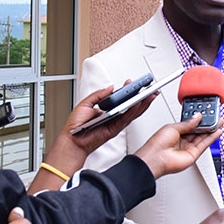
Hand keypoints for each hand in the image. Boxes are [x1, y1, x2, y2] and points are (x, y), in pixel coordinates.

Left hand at [33, 83, 158, 186]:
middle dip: (143, 97)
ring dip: (143, 103)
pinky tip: (139, 104)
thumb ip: (99, 94)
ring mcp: (116, 123)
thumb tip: (111, 87)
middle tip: (151, 89)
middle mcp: (114, 116)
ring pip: (133, 112)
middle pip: (132, 106)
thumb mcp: (86, 103)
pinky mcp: (115, 129)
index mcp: (108, 110)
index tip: (136, 83)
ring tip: (150, 95)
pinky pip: (127, 119)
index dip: (130, 91)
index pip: (122, 99)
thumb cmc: (76, 125)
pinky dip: (134, 111)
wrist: (72, 140)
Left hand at [134, 115, 222, 178]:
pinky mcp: (193, 155)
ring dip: (211, 130)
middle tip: (215, 117)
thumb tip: (197, 117)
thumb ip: (188, 123)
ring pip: (202, 138)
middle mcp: (182, 140)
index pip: (190, 125)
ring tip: (219, 123)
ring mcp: (188, 148)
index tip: (206, 113)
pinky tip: (216, 132)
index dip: (198, 119)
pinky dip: (211, 138)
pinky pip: (204, 145)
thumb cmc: (158, 144)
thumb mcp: (173, 127)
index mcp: (175, 132)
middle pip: (198, 131)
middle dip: (207, 124)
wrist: (156, 158)